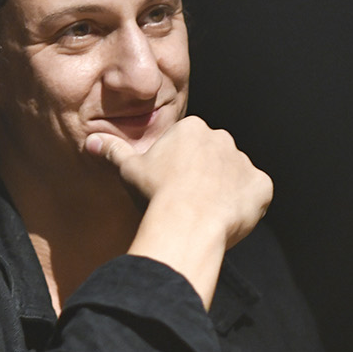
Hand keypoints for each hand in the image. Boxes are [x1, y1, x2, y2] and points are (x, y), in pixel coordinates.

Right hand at [85, 116, 271, 249]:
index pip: (188, 143)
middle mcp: (222, 138)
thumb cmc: (155, 193)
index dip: (177, 165)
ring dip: (223, 190)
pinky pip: (255, 194)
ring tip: (203, 213)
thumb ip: (112, 150)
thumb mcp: (128, 168)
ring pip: (233, 176)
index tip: (168, 183)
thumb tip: (90, 140)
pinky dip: (244, 205)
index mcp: (192, 128)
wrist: (186, 222)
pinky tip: (224, 218)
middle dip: (203, 174)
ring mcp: (244, 162)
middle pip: (213, 157)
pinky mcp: (262, 186)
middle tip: (185, 199)